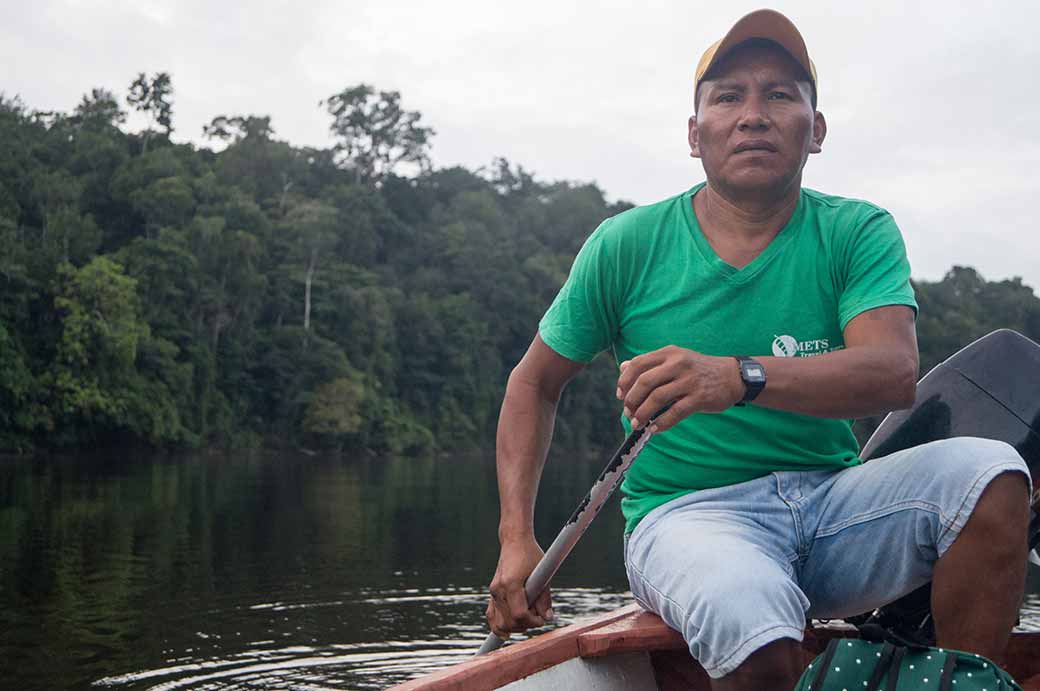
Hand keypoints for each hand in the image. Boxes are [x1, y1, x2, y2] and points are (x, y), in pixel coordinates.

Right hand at [486, 535, 552, 638]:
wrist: (514, 540)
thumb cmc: (530, 554)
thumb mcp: (543, 574)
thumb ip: (545, 598)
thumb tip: (548, 618)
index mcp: (511, 583)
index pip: (519, 614)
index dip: (532, 622)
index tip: (542, 620)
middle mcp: (498, 589)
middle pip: (509, 622)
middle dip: (524, 626)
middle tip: (537, 618)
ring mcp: (493, 591)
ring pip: (499, 622)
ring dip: (514, 627)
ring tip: (527, 620)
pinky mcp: (492, 592)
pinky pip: (491, 615)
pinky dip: (498, 625)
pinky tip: (506, 633)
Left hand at [616, 345, 744, 431]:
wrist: (732, 376)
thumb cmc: (698, 370)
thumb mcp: (675, 359)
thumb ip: (650, 364)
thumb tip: (622, 367)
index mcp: (669, 353)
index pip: (638, 364)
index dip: (624, 381)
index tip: (620, 395)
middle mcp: (678, 363)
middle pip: (644, 382)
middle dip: (631, 400)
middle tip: (627, 412)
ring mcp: (689, 380)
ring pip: (657, 398)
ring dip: (643, 413)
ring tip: (637, 423)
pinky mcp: (699, 397)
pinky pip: (675, 412)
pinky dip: (662, 422)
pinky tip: (654, 429)